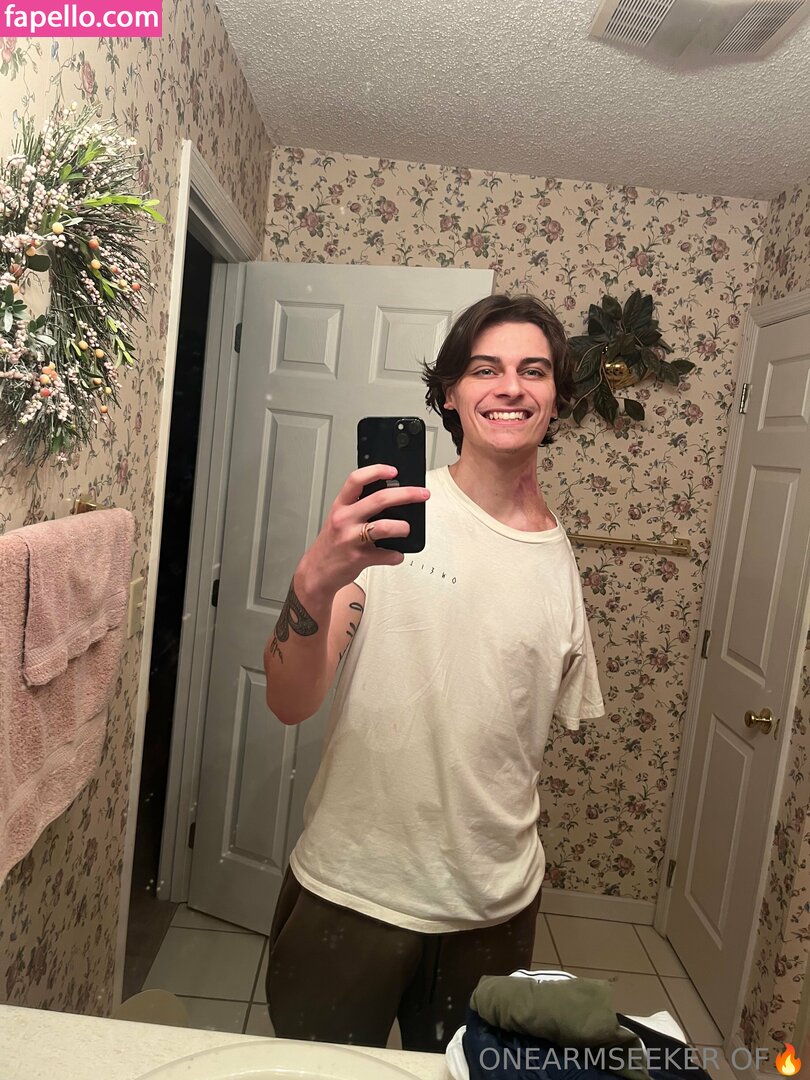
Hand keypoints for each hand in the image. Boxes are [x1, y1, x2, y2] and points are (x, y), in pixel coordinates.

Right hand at [298, 465, 429, 597]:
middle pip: (379, 499)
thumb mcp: (339, 519)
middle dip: (406, 494)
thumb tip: (391, 498)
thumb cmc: (332, 544)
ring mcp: (351, 538)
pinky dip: (396, 555)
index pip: (357, 479)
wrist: (317, 571)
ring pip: (384, 527)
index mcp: (340, 505)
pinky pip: (386, 555)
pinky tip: (395, 554)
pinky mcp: (358, 558)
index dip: (377, 471)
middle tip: (422, 494)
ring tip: (406, 529)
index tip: (394, 470)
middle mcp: (344, 519)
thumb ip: (358, 507)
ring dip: (402, 527)